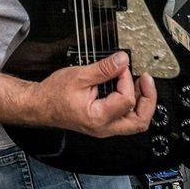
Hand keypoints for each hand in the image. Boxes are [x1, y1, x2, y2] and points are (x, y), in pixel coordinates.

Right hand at [34, 51, 156, 137]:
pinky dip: (132, 105)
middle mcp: (104, 127)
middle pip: (139, 121)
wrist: (41, 105)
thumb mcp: (79, 75)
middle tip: (146, 81)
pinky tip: (130, 90)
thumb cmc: (54, 94)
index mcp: (98, 117)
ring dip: (142, 103)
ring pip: (135, 123)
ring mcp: (105, 127)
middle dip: (148, 99)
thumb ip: (104, 68)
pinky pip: (126, 119)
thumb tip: (122, 61)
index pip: (126, 100)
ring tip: (141, 85)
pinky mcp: (104, 123)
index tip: (120, 68)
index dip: (127, 80)